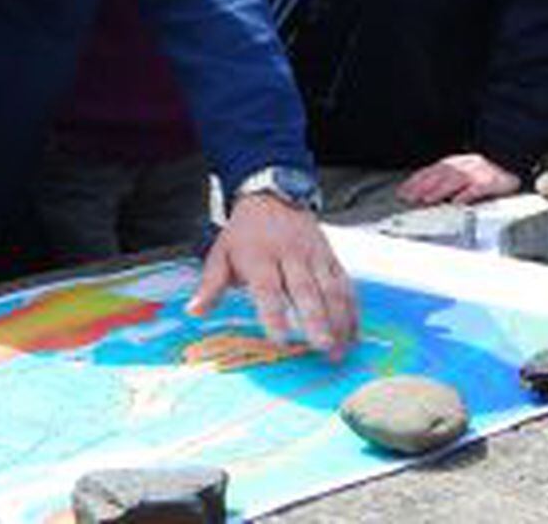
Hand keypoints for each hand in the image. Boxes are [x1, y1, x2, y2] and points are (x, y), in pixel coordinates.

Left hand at [187, 195, 358, 359]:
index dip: (274, 314)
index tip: (280, 340)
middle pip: (306, 289)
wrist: (272, 196)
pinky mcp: (330, 257)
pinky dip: (351, 309)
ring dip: (339, 320)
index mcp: (260, 256)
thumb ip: (211, 285)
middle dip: (316, 319)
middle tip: (323, 346)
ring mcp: (314, 256)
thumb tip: (194, 311)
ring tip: (340, 350)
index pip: (268, 288)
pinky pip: (345, 284)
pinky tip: (353, 333)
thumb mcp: (220, 253)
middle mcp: (290, 255)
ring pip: (331, 288)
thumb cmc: (244, 234)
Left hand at [396, 153, 520, 204]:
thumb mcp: (466, 172)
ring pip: (456, 179)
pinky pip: (478, 187)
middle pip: (440, 174)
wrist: (516, 164)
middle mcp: (466, 164)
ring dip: (439, 190)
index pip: (432, 170)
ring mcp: (479, 171)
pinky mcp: (493, 181)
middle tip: (410, 197)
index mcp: (457, 163)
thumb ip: (447, 181)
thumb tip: (423, 193)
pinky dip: (466, 194)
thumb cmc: (489, 173)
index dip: (416, 181)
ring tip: (427, 200)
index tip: (402, 192)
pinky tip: (457, 202)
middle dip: (422, 186)